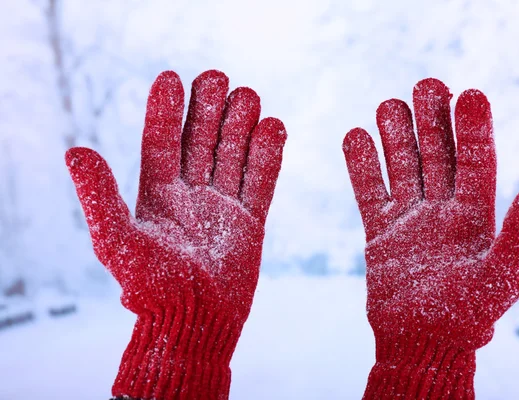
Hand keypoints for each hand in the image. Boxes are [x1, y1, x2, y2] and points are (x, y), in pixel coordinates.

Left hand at [67, 70, 285, 399]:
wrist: (195, 322)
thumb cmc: (152, 289)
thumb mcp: (117, 242)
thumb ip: (100, 197)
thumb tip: (75, 151)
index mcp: (157, 196)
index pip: (162, 142)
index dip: (165, 111)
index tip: (171, 77)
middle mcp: (190, 196)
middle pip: (201, 141)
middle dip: (208, 109)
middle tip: (217, 77)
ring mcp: (222, 207)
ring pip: (233, 155)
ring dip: (240, 124)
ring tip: (248, 95)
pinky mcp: (250, 222)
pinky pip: (261, 181)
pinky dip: (269, 155)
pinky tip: (275, 127)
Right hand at [343, 78, 518, 398]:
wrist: (421, 342)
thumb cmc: (467, 316)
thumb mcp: (502, 276)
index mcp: (476, 217)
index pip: (476, 162)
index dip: (473, 128)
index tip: (467, 93)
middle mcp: (443, 211)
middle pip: (437, 156)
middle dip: (431, 121)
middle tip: (425, 84)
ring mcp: (410, 220)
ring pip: (403, 167)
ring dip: (396, 136)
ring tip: (388, 103)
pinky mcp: (380, 233)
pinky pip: (369, 192)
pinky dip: (361, 166)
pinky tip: (355, 136)